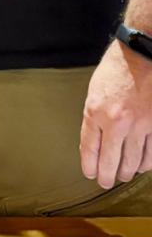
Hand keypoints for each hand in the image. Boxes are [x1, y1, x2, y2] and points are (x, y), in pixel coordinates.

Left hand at [80, 40, 151, 187]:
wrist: (142, 54)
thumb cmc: (117, 69)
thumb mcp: (94, 92)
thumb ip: (94, 119)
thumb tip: (95, 144)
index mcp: (96, 112)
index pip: (90, 150)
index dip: (90, 167)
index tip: (90, 174)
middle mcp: (117, 122)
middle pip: (111, 163)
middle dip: (107, 177)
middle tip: (106, 181)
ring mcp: (140, 125)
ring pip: (133, 163)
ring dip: (127, 172)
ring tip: (124, 174)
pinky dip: (146, 164)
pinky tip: (142, 164)